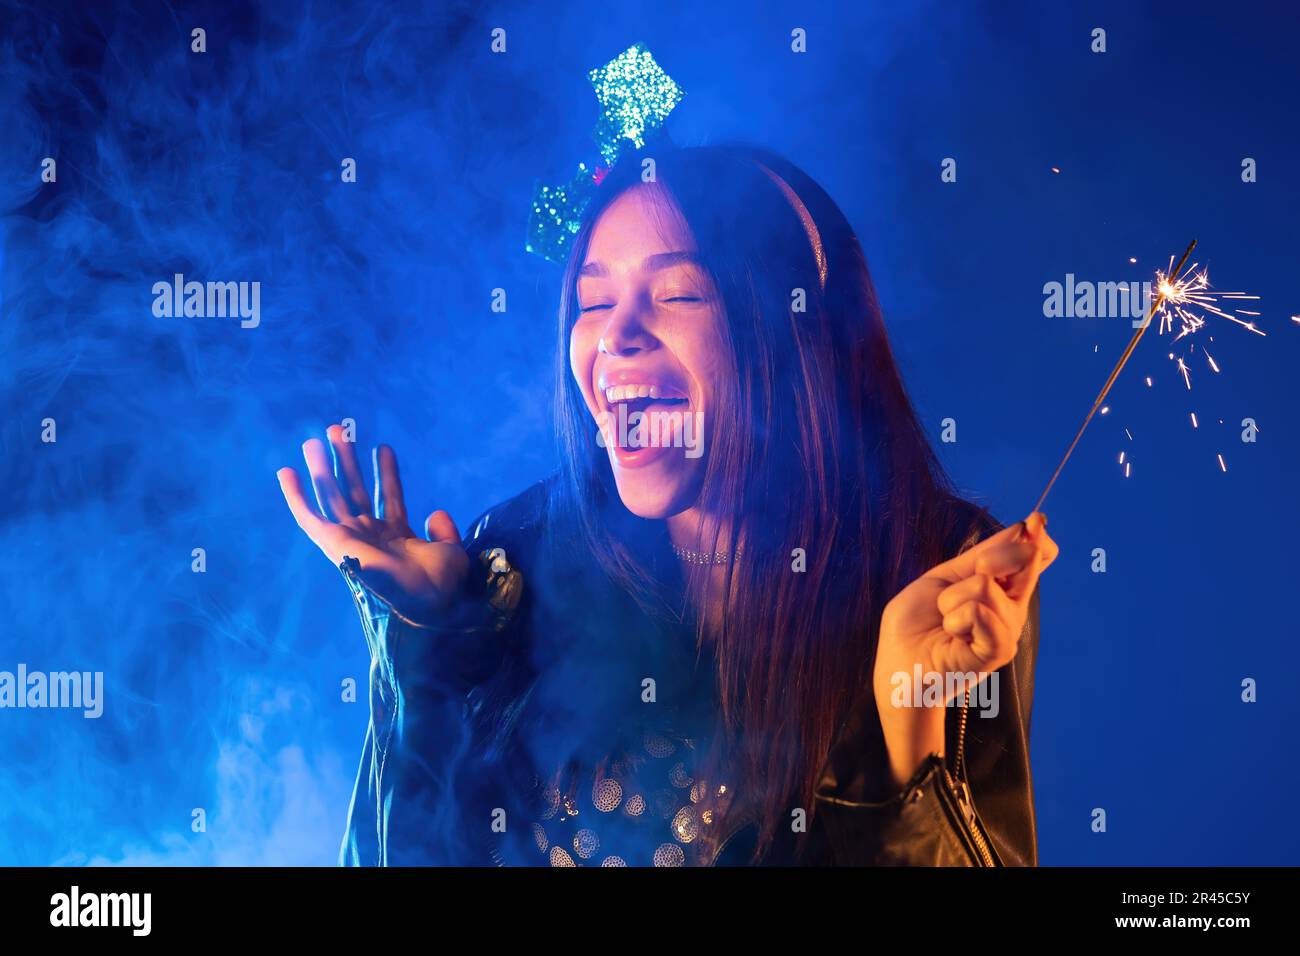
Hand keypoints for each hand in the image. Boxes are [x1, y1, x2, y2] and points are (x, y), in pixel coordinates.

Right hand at [276, 424, 469, 621]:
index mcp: (397, 538)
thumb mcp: (450, 551)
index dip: (387, 473)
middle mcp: (372, 536)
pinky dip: (295, 495)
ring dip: (324, 466)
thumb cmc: (443, 585)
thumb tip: (437, 512)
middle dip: (348, 461)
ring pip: (333, 495)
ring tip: (319, 436)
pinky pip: (308, 517)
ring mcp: (352, 538)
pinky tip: (286, 471)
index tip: (384, 448)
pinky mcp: (334, 543)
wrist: (431, 601)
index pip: (389, 497)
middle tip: (339, 431)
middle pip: (356, 491)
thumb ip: (444, 531)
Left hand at [873, 513, 1058, 787]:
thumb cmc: (916, 623)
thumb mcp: (944, 577)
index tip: (1034, 521)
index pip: (1036, 555)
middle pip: (1024, 561)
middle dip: (987, 559)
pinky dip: (956, 617)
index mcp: (1001, 587)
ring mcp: (1008, 629)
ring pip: (985, 585)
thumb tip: (1024, 527)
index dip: (1037, 535)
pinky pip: (981, 612)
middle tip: (955, 588)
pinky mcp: (997, 651)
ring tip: (945, 621)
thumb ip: (983, 555)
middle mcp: (1012, 607)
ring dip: (950, 599)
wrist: (898, 663)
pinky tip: (951, 634)